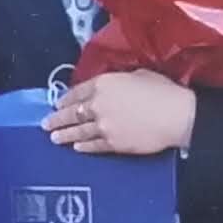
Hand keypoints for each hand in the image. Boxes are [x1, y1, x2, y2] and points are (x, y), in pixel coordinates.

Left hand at [43, 70, 196, 154]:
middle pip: (73, 112)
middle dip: (57, 118)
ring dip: (64, 135)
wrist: (177, 116)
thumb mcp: (138, 75)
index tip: (58, 103)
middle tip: (45, 123)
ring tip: (53, 138)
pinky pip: (93, 146)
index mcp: (104, 83)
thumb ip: (119, 81)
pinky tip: (76, 147)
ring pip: (78, 131)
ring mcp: (104, 125)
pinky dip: (83, 147)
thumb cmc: (163, 91)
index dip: (66, 99)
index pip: (78, 91)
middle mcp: (98, 104)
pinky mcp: (113, 143)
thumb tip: (113, 87)